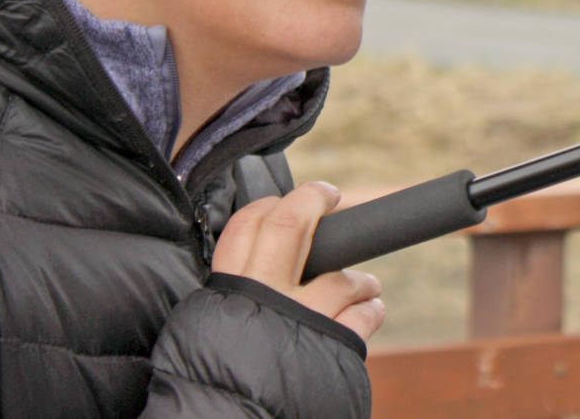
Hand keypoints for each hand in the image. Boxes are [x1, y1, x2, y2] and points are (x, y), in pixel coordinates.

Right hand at [210, 181, 386, 340]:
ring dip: (359, 280)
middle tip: (327, 195)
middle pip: (290, 223)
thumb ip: (231, 299)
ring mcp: (302, 320)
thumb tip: (255, 270)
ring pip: (341, 276)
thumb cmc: (218, 384)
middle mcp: (265, 298)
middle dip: (313, 198)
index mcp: (227, 292)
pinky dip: (371, 308)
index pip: (245, 226)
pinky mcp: (333, 346)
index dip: (268, 205)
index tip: (284, 203)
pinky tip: (369, 310)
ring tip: (363, 288)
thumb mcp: (208, 332)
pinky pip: (363, 313)